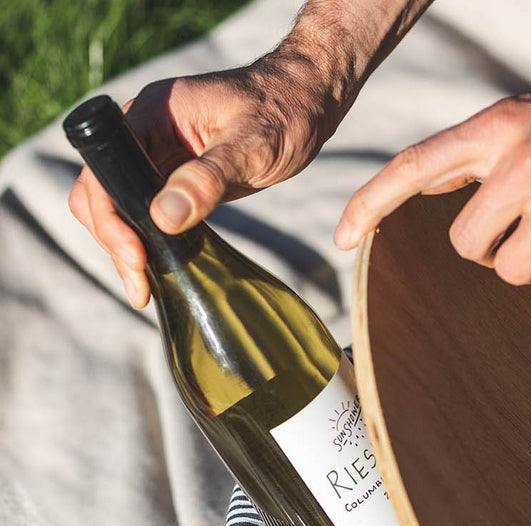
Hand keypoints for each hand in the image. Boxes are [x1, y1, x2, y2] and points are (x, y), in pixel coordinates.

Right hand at [69, 57, 337, 307]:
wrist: (303, 104)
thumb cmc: (282, 114)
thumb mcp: (251, 147)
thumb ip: (207, 179)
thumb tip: (163, 218)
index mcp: (150, 115)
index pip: (104, 171)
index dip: (110, 218)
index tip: (136, 256)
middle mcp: (144, 134)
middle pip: (101, 194)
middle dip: (114, 241)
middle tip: (141, 287)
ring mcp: (156, 157)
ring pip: (119, 208)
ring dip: (126, 248)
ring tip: (146, 290)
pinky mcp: (174, 179)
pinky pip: (146, 213)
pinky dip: (148, 242)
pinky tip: (160, 271)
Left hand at [335, 58, 530, 301]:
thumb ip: (481, 150)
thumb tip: (425, 184)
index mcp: (500, 126)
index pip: (416, 166)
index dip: (371, 204)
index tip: (340, 238)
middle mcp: (528, 157)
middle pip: (468, 246)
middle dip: (494, 249)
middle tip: (530, 227)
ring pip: (512, 273)